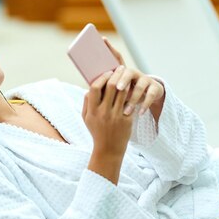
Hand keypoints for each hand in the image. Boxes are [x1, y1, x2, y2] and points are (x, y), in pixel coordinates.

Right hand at [82, 68, 134, 182]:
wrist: (108, 150)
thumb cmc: (97, 131)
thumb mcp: (86, 118)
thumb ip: (87, 102)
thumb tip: (91, 86)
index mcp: (92, 111)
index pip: (94, 88)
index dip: (101, 78)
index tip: (107, 73)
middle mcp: (103, 113)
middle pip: (111, 87)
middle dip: (116, 74)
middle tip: (120, 68)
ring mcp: (116, 117)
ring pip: (123, 92)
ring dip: (126, 81)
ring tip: (128, 75)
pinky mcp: (126, 120)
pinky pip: (130, 102)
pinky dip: (131, 93)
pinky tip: (133, 87)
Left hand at [103, 37, 164, 118]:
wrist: (147, 97)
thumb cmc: (125, 94)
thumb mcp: (116, 91)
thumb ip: (105, 88)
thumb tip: (88, 88)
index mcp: (122, 72)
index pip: (116, 58)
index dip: (110, 48)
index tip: (103, 41)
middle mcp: (134, 73)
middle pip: (128, 73)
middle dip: (123, 80)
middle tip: (117, 88)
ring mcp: (145, 80)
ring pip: (140, 86)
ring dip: (133, 98)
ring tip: (126, 110)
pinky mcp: (154, 88)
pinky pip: (150, 96)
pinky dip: (145, 105)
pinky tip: (140, 113)